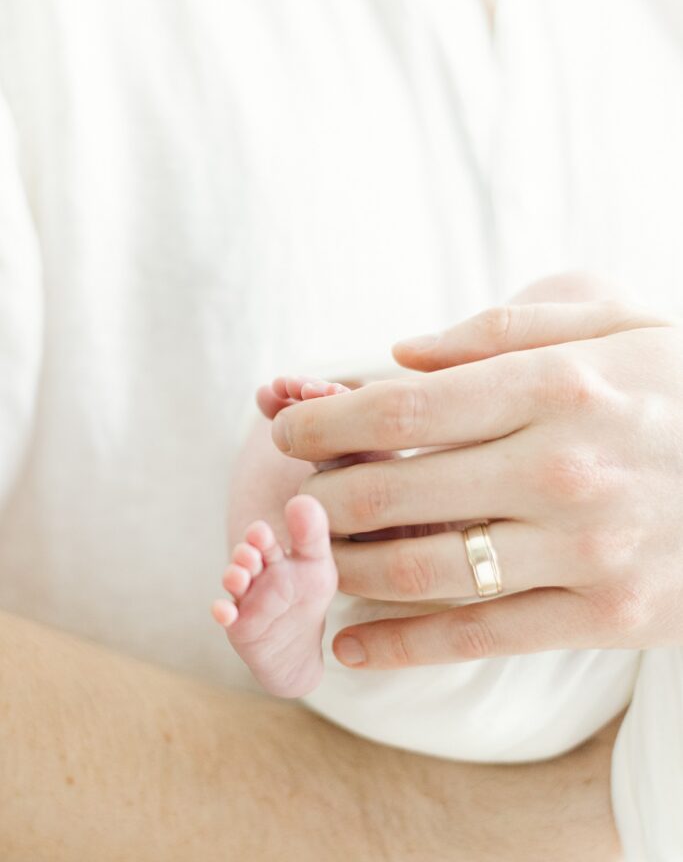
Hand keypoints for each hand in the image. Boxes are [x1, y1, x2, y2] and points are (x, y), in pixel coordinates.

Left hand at [272, 297, 682, 667]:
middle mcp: (565, 467)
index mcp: (559, 384)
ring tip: (309, 562)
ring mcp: (587, 551)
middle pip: (397, 489)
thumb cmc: (680, 383)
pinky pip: (480, 636)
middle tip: (289, 498)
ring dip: (345, 568)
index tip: (284, 427)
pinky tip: (351, 646)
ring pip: (425, 568)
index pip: (403, 407)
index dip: (324, 419)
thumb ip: (501, 331)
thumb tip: (399, 354)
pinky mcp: (607, 618)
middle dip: (319, 495)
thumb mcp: (613, 322)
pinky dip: (402, 646)